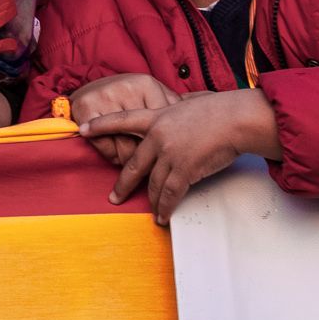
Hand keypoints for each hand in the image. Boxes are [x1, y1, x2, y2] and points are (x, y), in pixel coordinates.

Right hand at [69, 73, 180, 164]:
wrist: (88, 90)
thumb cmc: (126, 97)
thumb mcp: (150, 94)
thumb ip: (171, 105)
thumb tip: (200, 118)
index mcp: (146, 84)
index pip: (163, 125)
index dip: (166, 143)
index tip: (169, 153)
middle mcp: (126, 89)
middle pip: (147, 139)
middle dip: (152, 158)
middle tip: (156, 166)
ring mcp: (105, 99)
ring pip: (128, 149)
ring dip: (133, 161)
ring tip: (135, 160)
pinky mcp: (87, 111)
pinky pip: (108, 149)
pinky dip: (114, 157)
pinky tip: (117, 153)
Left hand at [83, 89, 280, 223]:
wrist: (235, 119)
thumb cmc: (220, 109)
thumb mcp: (191, 103)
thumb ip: (178, 108)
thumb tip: (180, 104)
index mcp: (158, 117)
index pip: (123, 120)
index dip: (102, 125)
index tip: (83, 129)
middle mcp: (158, 136)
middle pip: (133, 164)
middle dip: (123, 185)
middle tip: (114, 197)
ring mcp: (169, 153)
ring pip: (153, 184)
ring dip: (152, 201)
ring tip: (152, 212)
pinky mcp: (183, 169)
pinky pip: (170, 195)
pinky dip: (166, 208)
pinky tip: (163, 216)